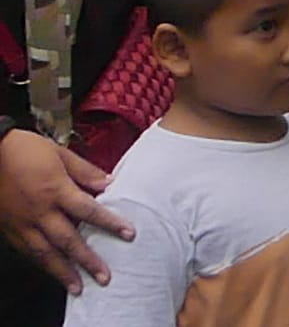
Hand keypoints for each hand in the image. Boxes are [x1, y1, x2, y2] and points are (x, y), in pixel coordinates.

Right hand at [0, 129, 134, 294]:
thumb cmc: (26, 150)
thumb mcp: (60, 154)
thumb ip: (86, 172)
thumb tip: (110, 183)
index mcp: (55, 189)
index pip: (88, 210)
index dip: (110, 223)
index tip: (128, 234)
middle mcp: (39, 210)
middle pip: (67, 240)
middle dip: (87, 260)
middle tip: (104, 277)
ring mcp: (22, 222)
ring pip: (44, 253)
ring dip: (62, 272)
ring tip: (77, 287)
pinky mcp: (8, 228)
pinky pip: (26, 250)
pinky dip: (41, 263)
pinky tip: (51, 271)